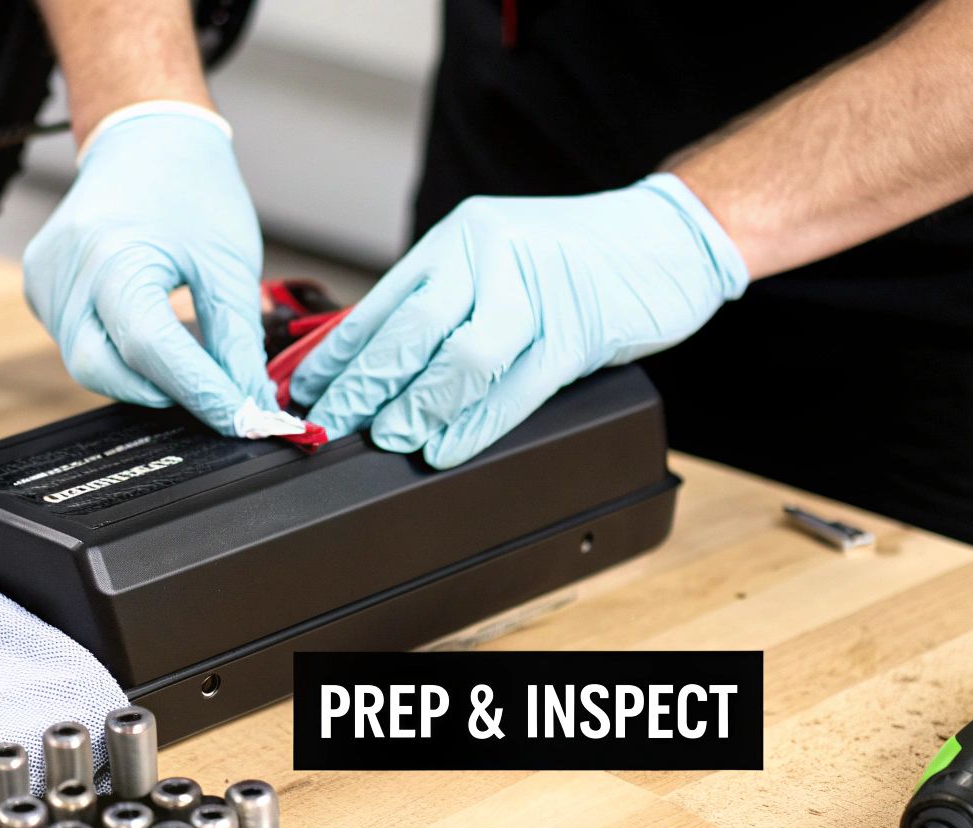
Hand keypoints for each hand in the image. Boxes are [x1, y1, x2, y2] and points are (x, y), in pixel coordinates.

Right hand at [23, 103, 277, 435]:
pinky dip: (119, 352)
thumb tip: (249, 402)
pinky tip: (148, 329)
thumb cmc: (189, 185)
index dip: (199, 392)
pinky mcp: (41, 289)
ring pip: (90, 363)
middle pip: (105, 370)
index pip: (153, 350)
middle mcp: (66, 270)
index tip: (241, 419)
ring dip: (143, 373)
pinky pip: (78, 343)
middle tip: (216, 390)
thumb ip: (237, 339)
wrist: (145, 137)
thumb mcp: (228, 262)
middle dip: (164, 391)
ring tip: (188, 353)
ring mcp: (45, 281)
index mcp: (114, 254)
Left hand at [290, 174, 749, 467]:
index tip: (303, 393)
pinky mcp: (579, 328)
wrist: (670, 235)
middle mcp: (490, 255)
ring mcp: (537, 290)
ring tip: (389, 438)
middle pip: (410, 330)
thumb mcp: (497, 263)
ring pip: (461, 358)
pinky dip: (476, 424)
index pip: (381, 303)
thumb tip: (371, 366)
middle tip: (331, 425)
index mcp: (459, 240)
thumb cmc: (576, 257)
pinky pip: (517, 385)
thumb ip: (443, 305)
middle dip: (362, 386)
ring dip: (417, 407)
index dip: (336, 355)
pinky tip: (447, 446)